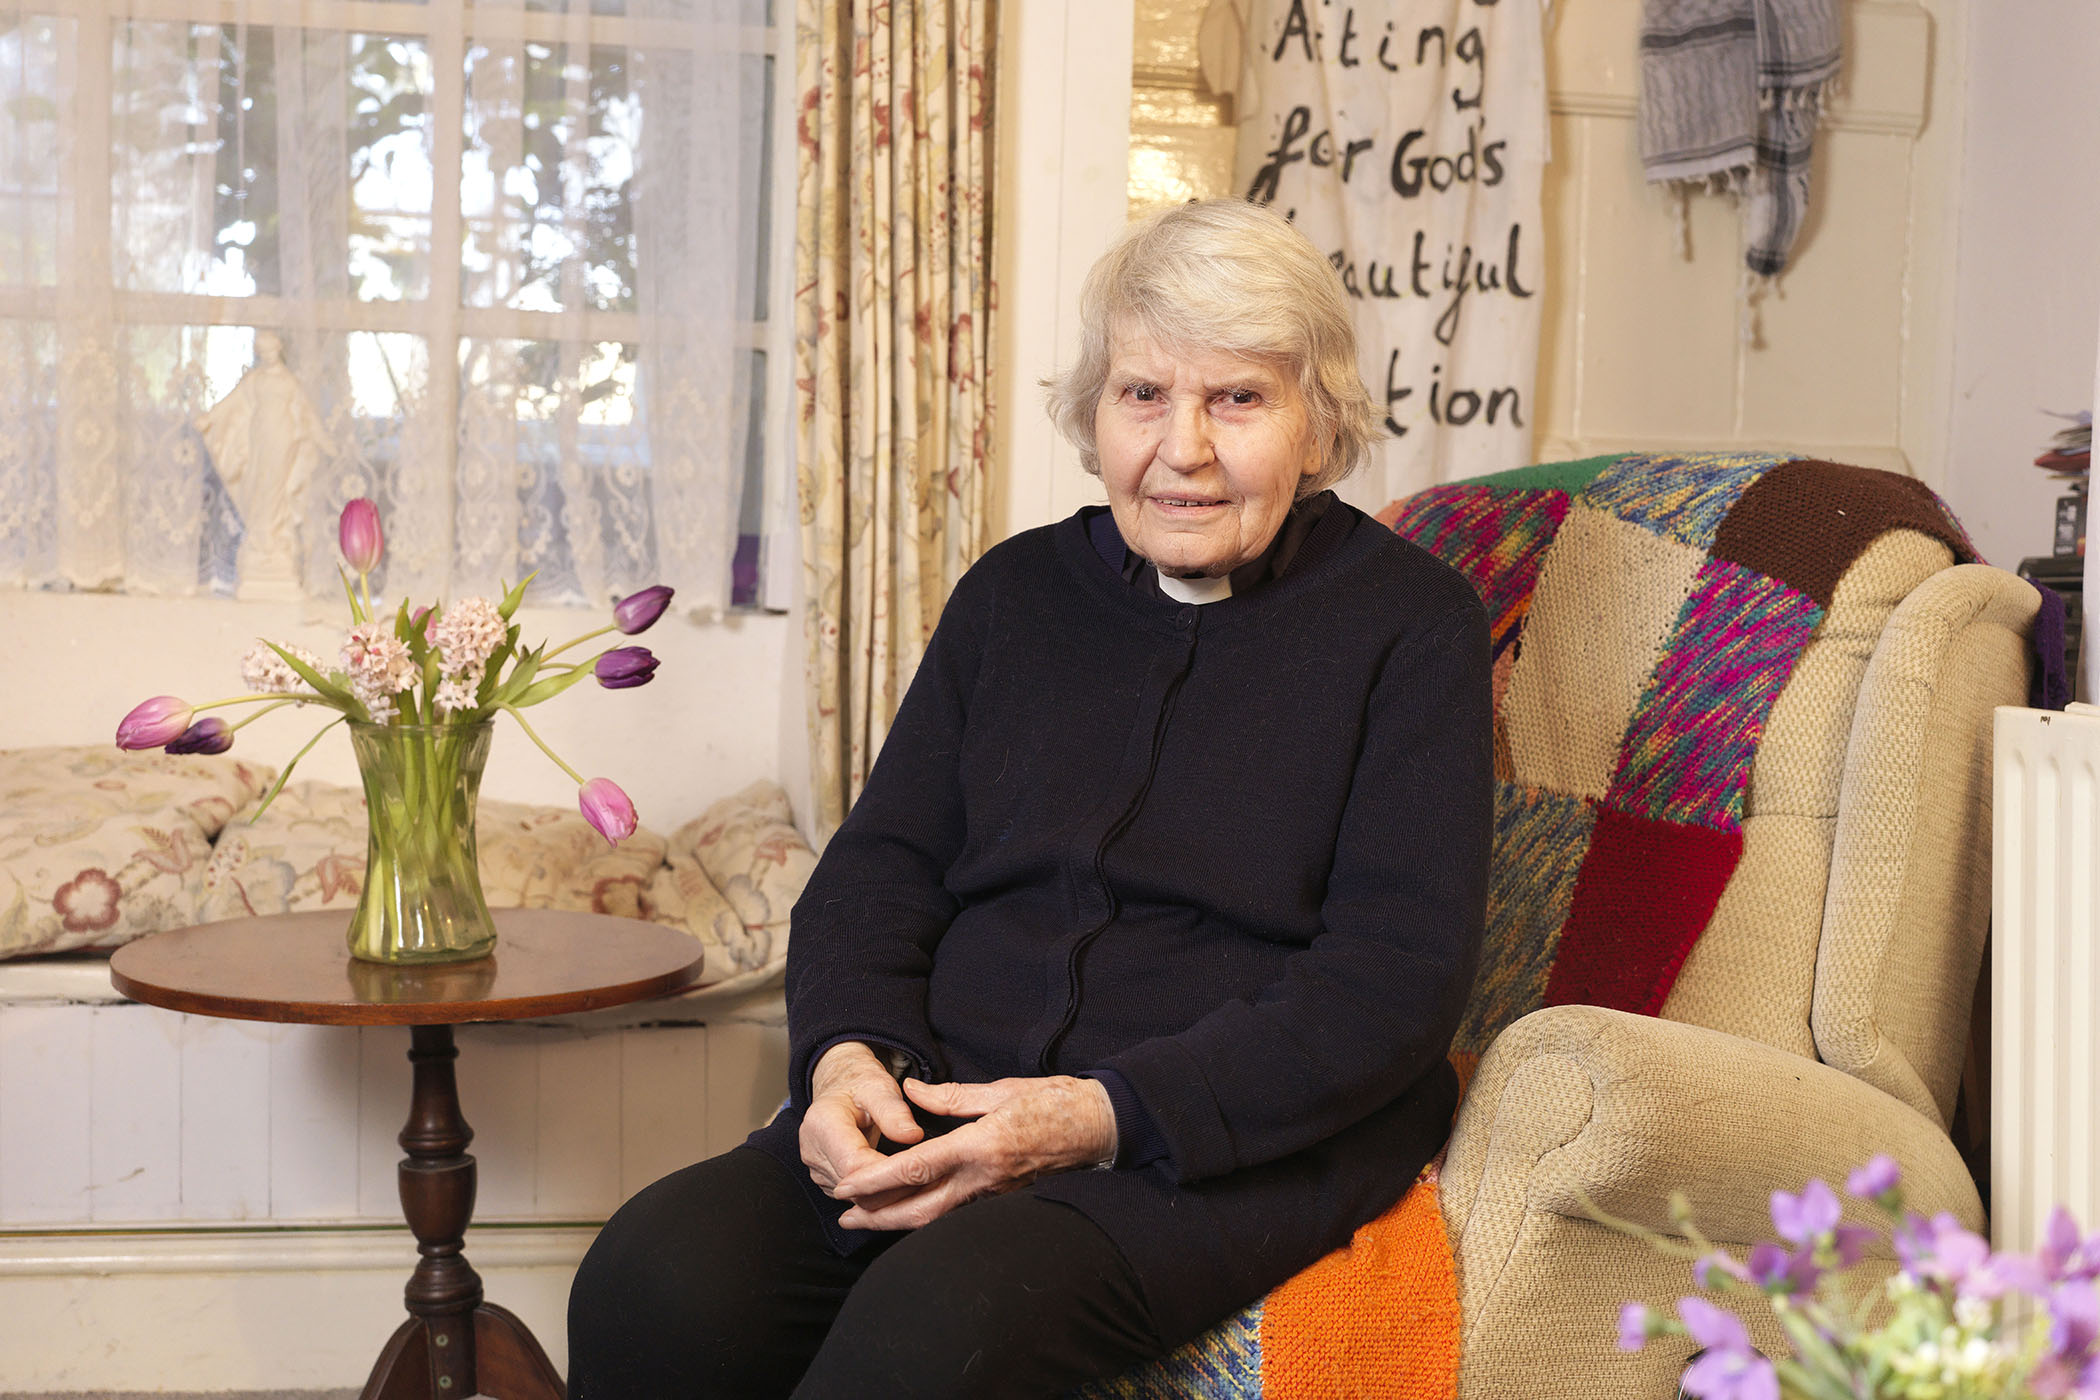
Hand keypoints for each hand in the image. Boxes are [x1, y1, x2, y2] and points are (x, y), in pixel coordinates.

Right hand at [799, 1042, 923, 1197]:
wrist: (842, 1087)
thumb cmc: (860, 1085)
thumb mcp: (879, 1087)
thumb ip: (894, 1111)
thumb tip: (912, 1135)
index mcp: (822, 1124)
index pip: (854, 1165)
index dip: (888, 1173)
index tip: (919, 1168)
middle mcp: (813, 1152)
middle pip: (854, 1188)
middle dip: (892, 1187)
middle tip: (927, 1178)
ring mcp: (817, 1170)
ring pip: (856, 1199)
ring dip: (887, 1195)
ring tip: (917, 1181)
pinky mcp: (827, 1181)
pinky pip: (855, 1198)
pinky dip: (879, 1195)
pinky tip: (900, 1184)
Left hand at [832, 1075, 1116, 1230]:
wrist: (1101, 1127)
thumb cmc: (1055, 1102)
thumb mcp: (1002, 1089)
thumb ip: (952, 1096)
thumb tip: (910, 1090)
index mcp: (981, 1145)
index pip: (918, 1169)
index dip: (877, 1181)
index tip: (847, 1187)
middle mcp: (984, 1177)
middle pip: (920, 1208)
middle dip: (878, 1215)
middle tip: (844, 1215)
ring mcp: (994, 1192)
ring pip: (935, 1218)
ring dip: (896, 1220)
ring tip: (864, 1219)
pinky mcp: (1001, 1197)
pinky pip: (955, 1212)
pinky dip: (924, 1215)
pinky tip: (905, 1211)